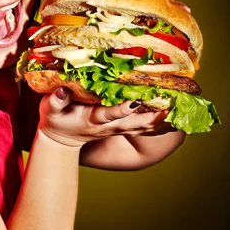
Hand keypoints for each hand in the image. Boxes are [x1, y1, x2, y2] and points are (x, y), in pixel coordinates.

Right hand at [38, 87, 174, 148]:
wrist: (61, 139)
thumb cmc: (55, 119)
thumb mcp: (49, 110)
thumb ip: (56, 100)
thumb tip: (63, 90)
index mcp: (92, 119)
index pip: (108, 115)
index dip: (121, 109)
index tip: (133, 102)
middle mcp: (109, 126)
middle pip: (135, 123)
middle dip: (152, 117)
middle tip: (171, 107)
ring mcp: (118, 129)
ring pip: (143, 126)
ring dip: (161, 120)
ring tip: (179, 109)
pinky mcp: (123, 128)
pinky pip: (145, 127)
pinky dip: (160, 123)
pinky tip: (175, 116)